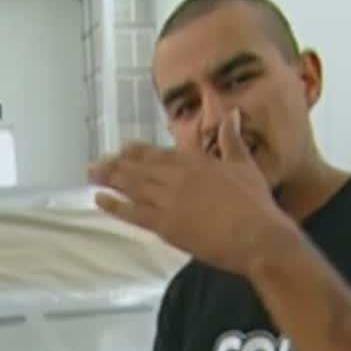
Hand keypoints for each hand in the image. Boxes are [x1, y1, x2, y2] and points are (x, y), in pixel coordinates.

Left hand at [88, 109, 291, 274]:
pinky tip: (99, 199)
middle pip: (139, 168)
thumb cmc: (256, 203)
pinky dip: (115, 205)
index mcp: (195, 162)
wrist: (257, 236)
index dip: (138, 151)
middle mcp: (177, 177)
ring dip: (111, 179)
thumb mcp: (245, 164)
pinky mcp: (166, 225)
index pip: (159, 153)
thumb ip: (232, 139)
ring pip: (133, 186)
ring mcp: (169, 201)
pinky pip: (133, 213)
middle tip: (97, 163)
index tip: (124, 148)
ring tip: (93, 174)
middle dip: (117, 164)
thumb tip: (231, 114)